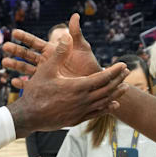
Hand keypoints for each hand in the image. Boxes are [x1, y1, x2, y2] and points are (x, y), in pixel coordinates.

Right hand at [2, 13, 99, 88]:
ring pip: (26, 68)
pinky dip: (22, 83)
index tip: (14, 32)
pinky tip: (13, 82)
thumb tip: (75, 15)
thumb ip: (75, 33)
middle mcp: (46, 61)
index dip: (25, 37)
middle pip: (27, 54)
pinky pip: (32, 84)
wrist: (93, 83)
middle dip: (16, 50)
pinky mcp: (47, 86)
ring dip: (15, 65)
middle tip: (4, 46)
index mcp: (52, 50)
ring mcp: (45, 74)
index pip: (35, 42)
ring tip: (4, 62)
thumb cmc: (88, 63)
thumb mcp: (81, 47)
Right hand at [6, 33, 128, 136]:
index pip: (102, 78)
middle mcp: (82, 101)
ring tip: (125, 88)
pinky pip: (96, 114)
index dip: (114, 71)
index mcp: (78, 87)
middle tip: (127, 73)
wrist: (28, 117)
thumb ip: (59, 53)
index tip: (123, 64)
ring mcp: (80, 112)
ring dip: (115, 94)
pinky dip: (106, 109)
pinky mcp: (76, 120)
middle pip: (107, 90)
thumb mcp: (46, 69)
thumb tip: (67, 36)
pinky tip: (112, 106)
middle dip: (118, 80)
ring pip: (104, 103)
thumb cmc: (36, 92)